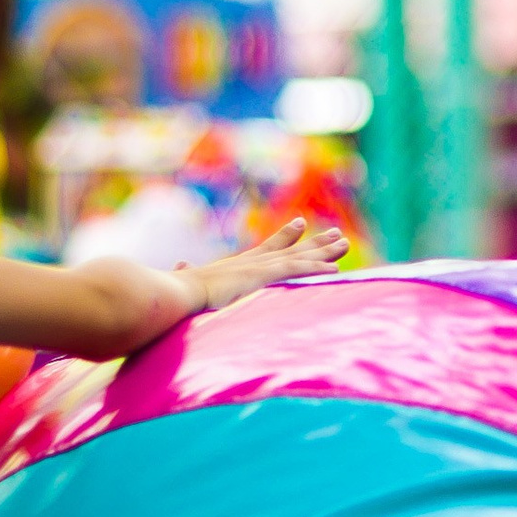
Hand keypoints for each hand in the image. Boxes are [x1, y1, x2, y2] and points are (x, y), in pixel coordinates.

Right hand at [188, 219, 348, 309]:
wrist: (173, 293)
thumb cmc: (174, 292)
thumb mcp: (184, 279)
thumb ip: (184, 273)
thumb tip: (179, 264)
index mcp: (236, 266)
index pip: (268, 249)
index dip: (286, 237)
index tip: (301, 224)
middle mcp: (251, 263)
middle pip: (291, 249)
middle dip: (314, 243)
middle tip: (336, 233)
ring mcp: (257, 269)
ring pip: (299, 257)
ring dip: (323, 252)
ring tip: (343, 242)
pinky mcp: (261, 277)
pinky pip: (296, 272)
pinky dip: (315, 269)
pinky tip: (335, 270)